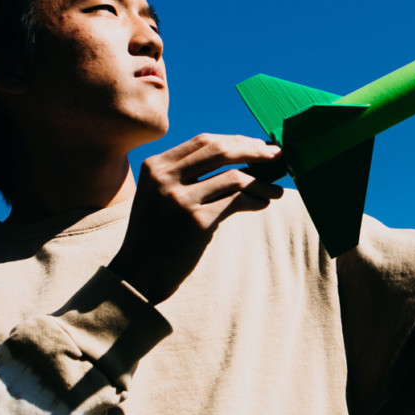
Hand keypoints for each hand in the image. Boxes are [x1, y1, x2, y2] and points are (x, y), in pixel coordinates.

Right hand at [107, 134, 284, 301]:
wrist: (138, 273)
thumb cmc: (157, 234)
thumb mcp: (160, 195)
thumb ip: (188, 175)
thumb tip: (242, 159)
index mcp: (156, 166)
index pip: (204, 141)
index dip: (236, 141)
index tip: (258, 145)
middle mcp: (165, 178)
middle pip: (221, 152)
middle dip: (254, 151)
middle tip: (276, 156)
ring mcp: (180, 199)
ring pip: (235, 177)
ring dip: (262, 182)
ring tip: (275, 190)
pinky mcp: (197, 221)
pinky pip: (237, 202)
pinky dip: (256, 200)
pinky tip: (262, 203)